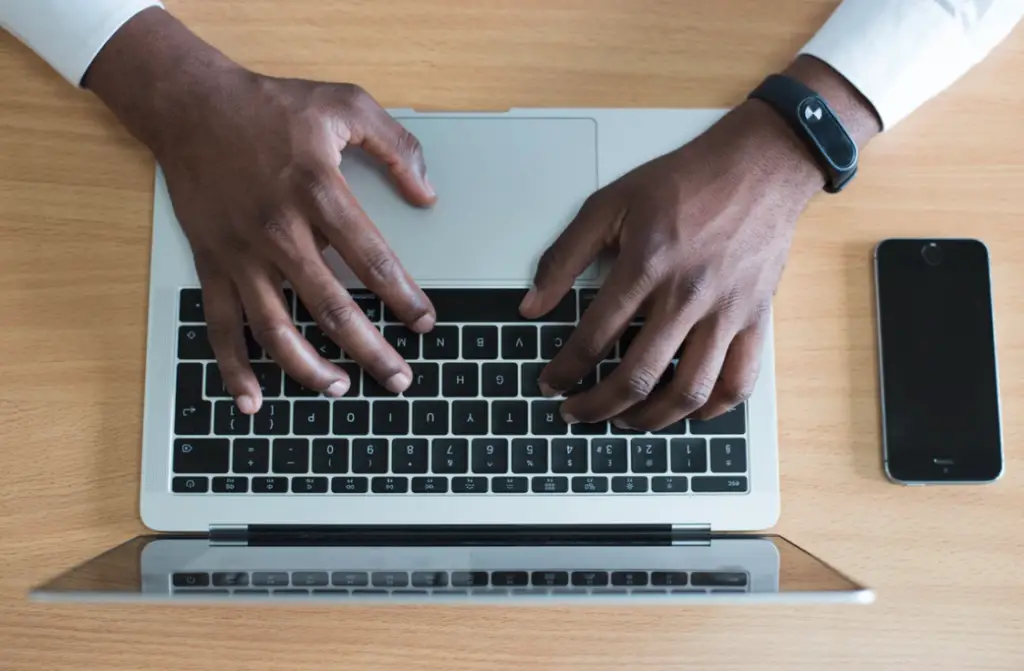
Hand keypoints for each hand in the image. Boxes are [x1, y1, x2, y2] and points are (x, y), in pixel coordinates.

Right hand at [85, 9, 435, 413]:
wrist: (190, 105)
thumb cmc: (271, 105)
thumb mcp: (345, 103)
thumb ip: (395, 146)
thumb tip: (428, 193)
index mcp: (318, 191)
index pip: (373, 260)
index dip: (404, 298)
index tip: (425, 323)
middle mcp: (279, 231)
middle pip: (331, 307)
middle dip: (370, 350)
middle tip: (399, 380)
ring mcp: (241, 253)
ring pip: (276, 328)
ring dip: (309, 369)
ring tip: (341, 390)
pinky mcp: (212, 264)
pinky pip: (221, 325)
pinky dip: (233, 367)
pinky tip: (252, 399)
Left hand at [521, 59, 878, 429]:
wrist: (760, 166)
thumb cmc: (684, 182)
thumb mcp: (609, 203)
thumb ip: (564, 256)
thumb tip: (531, 304)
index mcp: (646, 266)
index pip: (594, 338)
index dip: (565, 370)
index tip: (551, 383)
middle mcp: (687, 295)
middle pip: (637, 375)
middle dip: (597, 406)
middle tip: (576, 413)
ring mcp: (726, 312)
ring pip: (688, 390)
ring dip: (650, 418)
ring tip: (625, 421)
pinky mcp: (756, 319)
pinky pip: (738, 382)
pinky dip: (711, 408)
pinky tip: (686, 411)